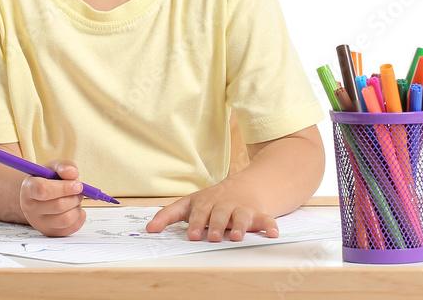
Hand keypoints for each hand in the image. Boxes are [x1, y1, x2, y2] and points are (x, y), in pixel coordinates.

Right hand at [19, 160, 86, 236]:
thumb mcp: (53, 168)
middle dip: (75, 196)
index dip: (64, 187)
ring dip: (77, 207)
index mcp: (28, 188)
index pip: (42, 190)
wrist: (40, 196)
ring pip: (66, 219)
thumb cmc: (47, 180)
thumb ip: (63, 166)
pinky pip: (72, 227)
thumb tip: (73, 174)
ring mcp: (39, 223)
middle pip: (58, 205)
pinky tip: (74, 208)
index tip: (78, 184)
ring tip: (75, 198)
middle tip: (79, 189)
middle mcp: (30, 208)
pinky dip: (80, 217)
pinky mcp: (50, 232)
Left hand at [145, 179, 278, 241]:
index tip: (192, 235)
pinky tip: (272, 234)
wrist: (245, 185)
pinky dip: (270, 226)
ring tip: (236, 236)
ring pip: (241, 216)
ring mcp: (241, 208)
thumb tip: (149, 230)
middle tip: (213, 237)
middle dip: (216, 225)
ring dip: (239, 226)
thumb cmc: (212, 199)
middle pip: (219, 214)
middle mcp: (224, 204)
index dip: (196, 222)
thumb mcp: (190, 203)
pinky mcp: (258, 214)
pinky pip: (266, 219)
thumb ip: (168, 216)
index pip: (199, 211)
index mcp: (206, 202)